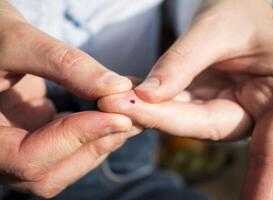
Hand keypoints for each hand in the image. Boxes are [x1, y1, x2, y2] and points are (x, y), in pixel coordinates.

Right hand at [0, 1, 135, 197]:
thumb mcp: (16, 41)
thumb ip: (66, 65)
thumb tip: (118, 88)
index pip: (28, 159)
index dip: (78, 139)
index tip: (120, 118)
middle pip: (47, 174)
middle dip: (95, 146)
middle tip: (132, 118)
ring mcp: (12, 147)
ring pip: (60, 167)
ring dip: (98, 143)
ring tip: (128, 115)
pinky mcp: (29, 137)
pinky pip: (64, 149)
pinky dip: (91, 134)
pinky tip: (110, 113)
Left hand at [101, 0, 272, 198]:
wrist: (232, 12)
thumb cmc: (238, 15)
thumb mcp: (215, 30)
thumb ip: (183, 62)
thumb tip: (148, 95)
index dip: (263, 182)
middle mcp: (256, 110)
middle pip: (209, 126)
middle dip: (163, 119)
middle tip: (120, 106)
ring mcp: (228, 110)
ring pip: (186, 120)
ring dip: (149, 112)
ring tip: (114, 99)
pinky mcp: (205, 107)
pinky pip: (175, 108)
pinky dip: (149, 103)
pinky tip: (123, 96)